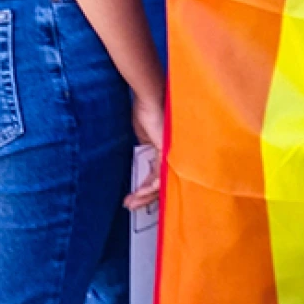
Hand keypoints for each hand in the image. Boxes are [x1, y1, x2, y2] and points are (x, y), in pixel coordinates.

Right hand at [126, 89, 164, 211]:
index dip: (147, 187)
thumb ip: (145, 150)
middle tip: (131, 205)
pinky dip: (150, 186)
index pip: (160, 175)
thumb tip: (141, 161)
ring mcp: (171, 154)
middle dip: (145, 197)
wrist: (149, 98)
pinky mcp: (167, 152)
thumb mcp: (143, 135)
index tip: (134, 195)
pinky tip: (141, 193)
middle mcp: (172, 155)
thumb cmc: (146, 110)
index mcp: (166, 151)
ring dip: (145, 195)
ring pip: (161, 183)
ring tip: (132, 203)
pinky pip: (161, 176)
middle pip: (162, 183)